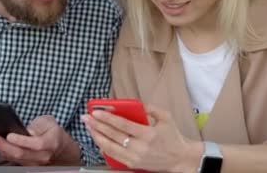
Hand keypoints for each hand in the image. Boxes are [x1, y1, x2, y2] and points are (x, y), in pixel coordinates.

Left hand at [0, 115, 80, 165]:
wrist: (58, 146)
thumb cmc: (52, 131)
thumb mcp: (49, 122)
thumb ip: (39, 125)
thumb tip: (27, 131)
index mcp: (51, 143)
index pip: (36, 144)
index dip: (22, 140)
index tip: (9, 135)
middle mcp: (43, 156)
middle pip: (21, 154)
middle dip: (3, 144)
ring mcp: (34, 163)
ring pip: (14, 158)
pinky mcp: (26, 165)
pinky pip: (12, 159)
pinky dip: (2, 151)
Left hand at [81, 105, 202, 172]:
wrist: (180, 159)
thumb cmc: (173, 137)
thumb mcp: (166, 117)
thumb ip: (150, 108)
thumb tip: (134, 102)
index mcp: (148, 134)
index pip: (122, 125)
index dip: (107, 118)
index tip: (96, 112)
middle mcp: (140, 148)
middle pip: (113, 136)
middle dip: (97, 125)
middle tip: (86, 118)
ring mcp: (135, 158)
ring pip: (109, 147)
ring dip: (96, 136)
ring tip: (88, 127)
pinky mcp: (132, 165)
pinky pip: (113, 155)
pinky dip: (103, 147)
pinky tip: (97, 138)